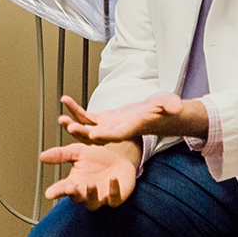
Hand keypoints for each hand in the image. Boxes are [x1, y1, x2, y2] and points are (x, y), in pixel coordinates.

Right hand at [40, 143, 137, 209]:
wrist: (120, 156)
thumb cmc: (97, 156)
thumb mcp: (77, 151)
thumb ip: (60, 154)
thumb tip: (42, 157)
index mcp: (75, 182)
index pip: (62, 189)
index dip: (56, 192)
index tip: (49, 194)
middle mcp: (86, 192)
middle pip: (77, 198)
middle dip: (73, 194)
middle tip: (70, 187)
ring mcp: (101, 197)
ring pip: (93, 203)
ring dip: (91, 195)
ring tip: (90, 184)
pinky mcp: (116, 197)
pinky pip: (114, 199)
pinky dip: (113, 190)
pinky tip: (112, 179)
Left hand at [58, 92, 201, 143]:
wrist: (160, 114)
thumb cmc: (166, 109)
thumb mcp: (170, 104)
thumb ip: (171, 105)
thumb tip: (176, 106)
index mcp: (131, 129)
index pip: (116, 135)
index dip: (104, 135)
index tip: (92, 135)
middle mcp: (118, 131)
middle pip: (97, 135)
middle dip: (82, 132)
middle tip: (68, 126)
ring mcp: (110, 127)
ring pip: (88, 127)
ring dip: (74, 122)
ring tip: (61, 117)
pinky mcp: (105, 120)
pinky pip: (87, 117)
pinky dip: (76, 110)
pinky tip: (66, 101)